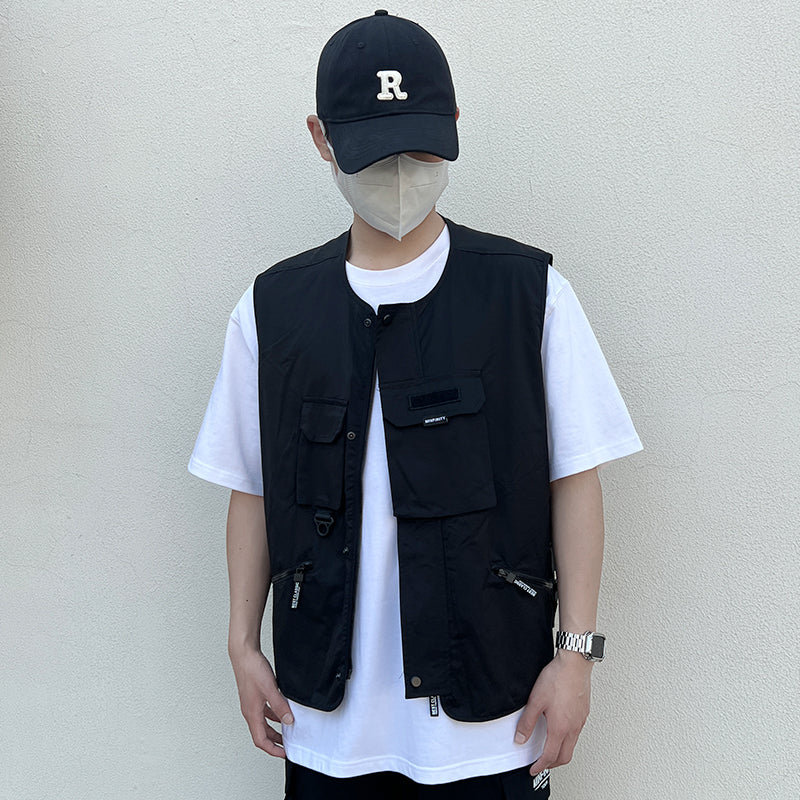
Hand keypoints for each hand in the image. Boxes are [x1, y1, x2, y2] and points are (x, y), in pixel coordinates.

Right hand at [229, 646, 293, 757]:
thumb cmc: (252, 669)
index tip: (284, 753)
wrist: (244, 654)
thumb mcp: (270, 689)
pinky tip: (281, 711)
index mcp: (251, 713)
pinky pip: (264, 712)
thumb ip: (279, 706)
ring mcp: (251, 703)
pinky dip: (273, 716)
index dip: (272, 750)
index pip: (261, 740)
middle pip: (262, 734)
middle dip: (274, 742)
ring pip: (263, 723)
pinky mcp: (254, 695)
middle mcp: (250, 711)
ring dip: (274, 730)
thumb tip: (288, 720)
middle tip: (287, 746)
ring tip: (287, 731)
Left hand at [514, 649, 592, 775]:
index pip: (550, 756)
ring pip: (572, 745)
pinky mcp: (584, 713)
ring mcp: (580, 721)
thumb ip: (527, 722)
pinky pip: (577, 733)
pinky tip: (559, 729)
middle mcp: (573, 727)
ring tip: (549, 748)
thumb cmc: (557, 678)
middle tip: (541, 763)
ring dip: (561, 752)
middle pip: (565, 756)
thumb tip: (520, 739)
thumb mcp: (535, 700)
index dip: (540, 765)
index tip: (534, 769)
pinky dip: (567, 739)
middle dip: (552, 764)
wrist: (575, 664)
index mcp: (560, 728)